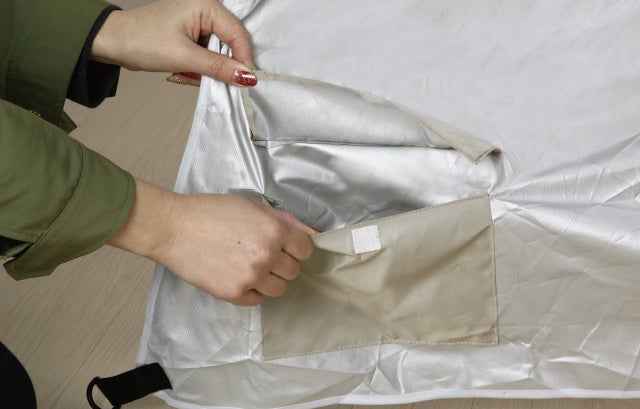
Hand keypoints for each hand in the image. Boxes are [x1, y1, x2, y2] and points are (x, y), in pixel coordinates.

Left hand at [91, 0, 256, 86]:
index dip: (243, 59)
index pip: (238, 34)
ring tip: (187, 73)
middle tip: (210, 81)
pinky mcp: (193, 36)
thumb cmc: (142, 41)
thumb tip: (247, 77)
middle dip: (222, 66)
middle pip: (231, 44)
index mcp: (206, 6)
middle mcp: (206, 11)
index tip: (245, 83)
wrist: (113, 42)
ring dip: (208, 69)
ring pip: (220, 53)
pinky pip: (208, 56)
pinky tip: (184, 72)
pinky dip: (200, 68)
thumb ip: (218, 67)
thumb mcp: (184, 57)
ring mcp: (199, 23)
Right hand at [109, 179, 314, 305]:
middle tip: (259, 254)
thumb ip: (287, 221)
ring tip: (247, 265)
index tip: (284, 247)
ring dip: (268, 280)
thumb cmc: (211, 212)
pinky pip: (256, 300)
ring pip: (278, 289)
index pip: (305, 250)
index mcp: (274, 231)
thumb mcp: (254, 207)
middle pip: (293, 271)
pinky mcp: (233, 293)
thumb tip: (315, 233)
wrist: (174, 227)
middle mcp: (267, 255)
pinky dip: (249, 291)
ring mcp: (251, 277)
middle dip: (281, 263)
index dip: (295, 248)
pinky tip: (234, 275)